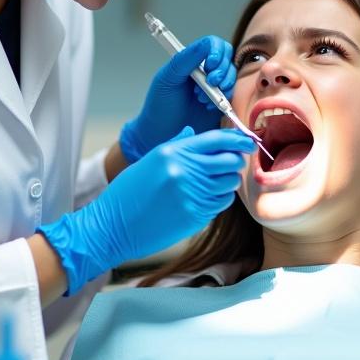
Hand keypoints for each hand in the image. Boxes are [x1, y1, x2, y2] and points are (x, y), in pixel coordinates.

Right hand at [39, 126, 253, 293]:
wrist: (112, 226)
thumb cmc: (128, 193)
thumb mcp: (149, 161)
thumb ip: (175, 146)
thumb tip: (193, 133)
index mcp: (172, 152)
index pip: (216, 139)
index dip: (238, 139)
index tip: (247, 142)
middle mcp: (183, 170)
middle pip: (229, 160)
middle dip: (236, 161)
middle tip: (232, 164)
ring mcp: (190, 193)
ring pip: (229, 183)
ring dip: (228, 182)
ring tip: (215, 184)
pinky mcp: (194, 215)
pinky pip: (221, 203)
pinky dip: (220, 199)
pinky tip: (207, 199)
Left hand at [119, 35, 236, 162]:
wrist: (161, 135)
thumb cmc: (159, 106)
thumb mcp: (167, 79)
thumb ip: (184, 59)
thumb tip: (206, 44)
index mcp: (190, 60)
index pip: (212, 44)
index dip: (216, 52)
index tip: (209, 65)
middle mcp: (204, 71)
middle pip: (226, 58)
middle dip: (222, 70)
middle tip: (210, 82)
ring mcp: (214, 87)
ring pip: (231, 76)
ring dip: (222, 86)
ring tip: (202, 99)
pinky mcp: (221, 104)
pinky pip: (233, 95)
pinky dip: (224, 99)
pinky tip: (208, 107)